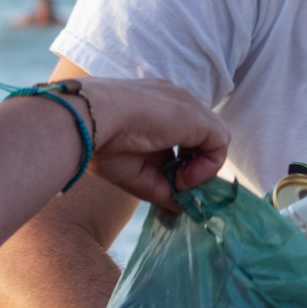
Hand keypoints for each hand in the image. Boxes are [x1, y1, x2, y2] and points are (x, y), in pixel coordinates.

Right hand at [73, 76, 228, 207]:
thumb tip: (181, 207)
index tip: (167, 182)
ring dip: (200, 168)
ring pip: (213, 139)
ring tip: (178, 182)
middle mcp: (174, 100)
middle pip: (200, 136)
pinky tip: (183, 178)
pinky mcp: (195, 115)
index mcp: (155, 107)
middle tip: (176, 186)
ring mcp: (186, 104)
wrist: (86, 119)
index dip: (181, 164)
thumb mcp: (134, 172)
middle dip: (193, 167)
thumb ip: (161, 187)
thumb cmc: (99, 143)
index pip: (182, 135)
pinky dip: (207, 168)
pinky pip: (220, 143)